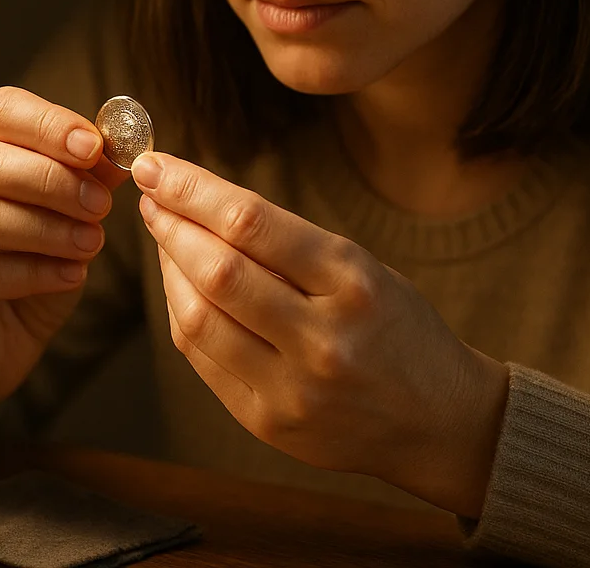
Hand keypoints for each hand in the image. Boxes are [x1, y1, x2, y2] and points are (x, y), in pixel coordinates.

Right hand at [0, 86, 131, 423]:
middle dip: (52, 180)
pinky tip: (72, 275)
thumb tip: (121, 146)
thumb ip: (89, 176)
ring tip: (92, 242)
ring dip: (46, 227)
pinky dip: (36, 271)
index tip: (95, 146)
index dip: (48, 123)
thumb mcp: (69, 213)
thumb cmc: (31, 262)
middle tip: (101, 205)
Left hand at [130, 151, 509, 516]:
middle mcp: (323, 337)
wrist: (438, 420)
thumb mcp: (363, 269)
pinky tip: (181, 288)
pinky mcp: (270, 423)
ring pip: (199, 319)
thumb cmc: (398, 328)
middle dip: (172, 224)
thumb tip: (200, 205)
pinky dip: (184, 315)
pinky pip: (204, 360)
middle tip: (150, 195)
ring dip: (169, 270)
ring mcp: (293, 387)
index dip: (192, 189)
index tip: (157, 165)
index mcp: (353, 282)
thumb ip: (289, 246)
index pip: (252, 222)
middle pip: (218, 270)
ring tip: (164, 237)